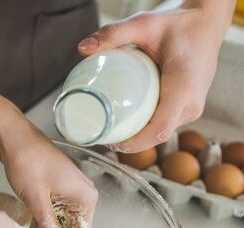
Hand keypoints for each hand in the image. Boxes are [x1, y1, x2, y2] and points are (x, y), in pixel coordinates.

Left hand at [0, 117, 97, 227]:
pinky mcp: (57, 189)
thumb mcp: (37, 199)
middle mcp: (82, 195)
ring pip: (62, 222)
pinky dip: (45, 224)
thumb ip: (48, 226)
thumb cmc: (28, 163)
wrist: (15, 137)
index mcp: (85, 197)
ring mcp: (70, 191)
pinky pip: (54, 212)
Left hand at [78, 1, 232, 152]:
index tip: (111, 141)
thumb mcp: (144, 24)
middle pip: (156, 136)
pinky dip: (146, 129)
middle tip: (102, 135)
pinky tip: (128, 125)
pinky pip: (166, 125)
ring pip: (161, 132)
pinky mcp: (189, 108)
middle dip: (129, 142)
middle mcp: (192, 103)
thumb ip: (114, 33)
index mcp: (184, 87)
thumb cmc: (179, 25)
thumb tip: (83, 48)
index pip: (159, 129)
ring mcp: (192, 108)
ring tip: (111, 130)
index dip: (134, 142)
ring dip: (137, 137)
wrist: (207, 24)